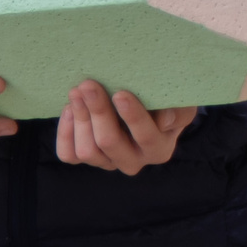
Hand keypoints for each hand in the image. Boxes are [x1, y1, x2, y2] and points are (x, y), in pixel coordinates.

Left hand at [55, 80, 198, 174]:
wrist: (144, 106)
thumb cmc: (164, 102)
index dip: (133, 116)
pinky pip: (69, 155)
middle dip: (98, 111)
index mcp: (158, 149)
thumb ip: (179, 111)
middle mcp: (133, 161)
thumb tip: (164, 120)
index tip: (120, 93)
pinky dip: (65, 133)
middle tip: (88, 85)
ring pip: (87, 151)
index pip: (146, 136)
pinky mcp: (88, 158)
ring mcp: (108, 162)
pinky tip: (69, 109)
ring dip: (80, 118)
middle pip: (110, 142)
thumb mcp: (180, 103)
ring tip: (77, 92)